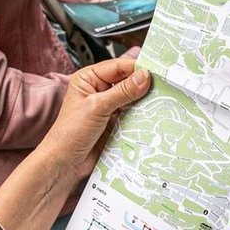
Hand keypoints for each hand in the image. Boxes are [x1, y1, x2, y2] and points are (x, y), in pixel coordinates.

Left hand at [39, 57, 151, 178]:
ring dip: (144, 101)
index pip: (118, 66)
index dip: (137, 68)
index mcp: (89, 78)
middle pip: (127, 81)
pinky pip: (132, 114)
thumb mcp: (97, 107)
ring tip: (162, 100)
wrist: (65, 162)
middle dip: (143, 85)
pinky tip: (153, 115)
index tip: (157, 72)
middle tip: (164, 86)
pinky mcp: (115, 122)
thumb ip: (122, 91)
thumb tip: (144, 76)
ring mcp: (108, 106)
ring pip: (132, 98)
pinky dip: (142, 115)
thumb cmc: (70, 133)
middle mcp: (99, 90)